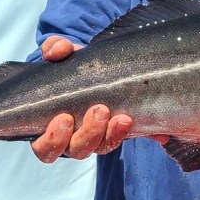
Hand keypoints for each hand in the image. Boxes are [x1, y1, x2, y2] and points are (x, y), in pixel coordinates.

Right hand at [30, 36, 134, 162]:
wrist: (96, 68)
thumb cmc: (70, 67)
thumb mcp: (62, 55)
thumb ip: (55, 49)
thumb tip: (58, 50)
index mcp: (51, 129)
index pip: (45, 147)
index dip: (53, 139)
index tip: (64, 118)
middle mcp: (73, 140)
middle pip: (76, 151)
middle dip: (88, 134)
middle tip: (99, 111)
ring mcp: (97, 138)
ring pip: (101, 148)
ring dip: (111, 135)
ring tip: (123, 118)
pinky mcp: (120, 133)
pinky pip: (127, 139)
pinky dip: (140, 134)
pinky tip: (153, 131)